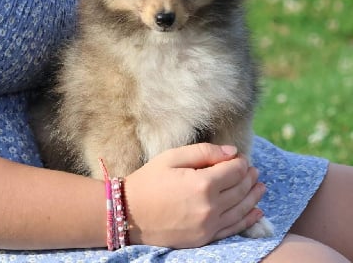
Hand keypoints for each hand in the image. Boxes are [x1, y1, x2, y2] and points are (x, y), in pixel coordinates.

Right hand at [125, 143, 265, 247]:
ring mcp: (208, 226)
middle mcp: (210, 207)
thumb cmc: (149, 181)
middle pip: (240, 189)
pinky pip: (233, 229)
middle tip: (253, 170)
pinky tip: (256, 211)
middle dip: (249, 177)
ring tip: (261, 186)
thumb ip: (204, 152)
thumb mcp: (173, 157)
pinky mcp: (204, 238)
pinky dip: (248, 219)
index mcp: (202, 184)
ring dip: (253, 196)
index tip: (241, 158)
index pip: (234, 171)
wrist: (129, 213)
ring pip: (241, 209)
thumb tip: (232, 152)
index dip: (241, 162)